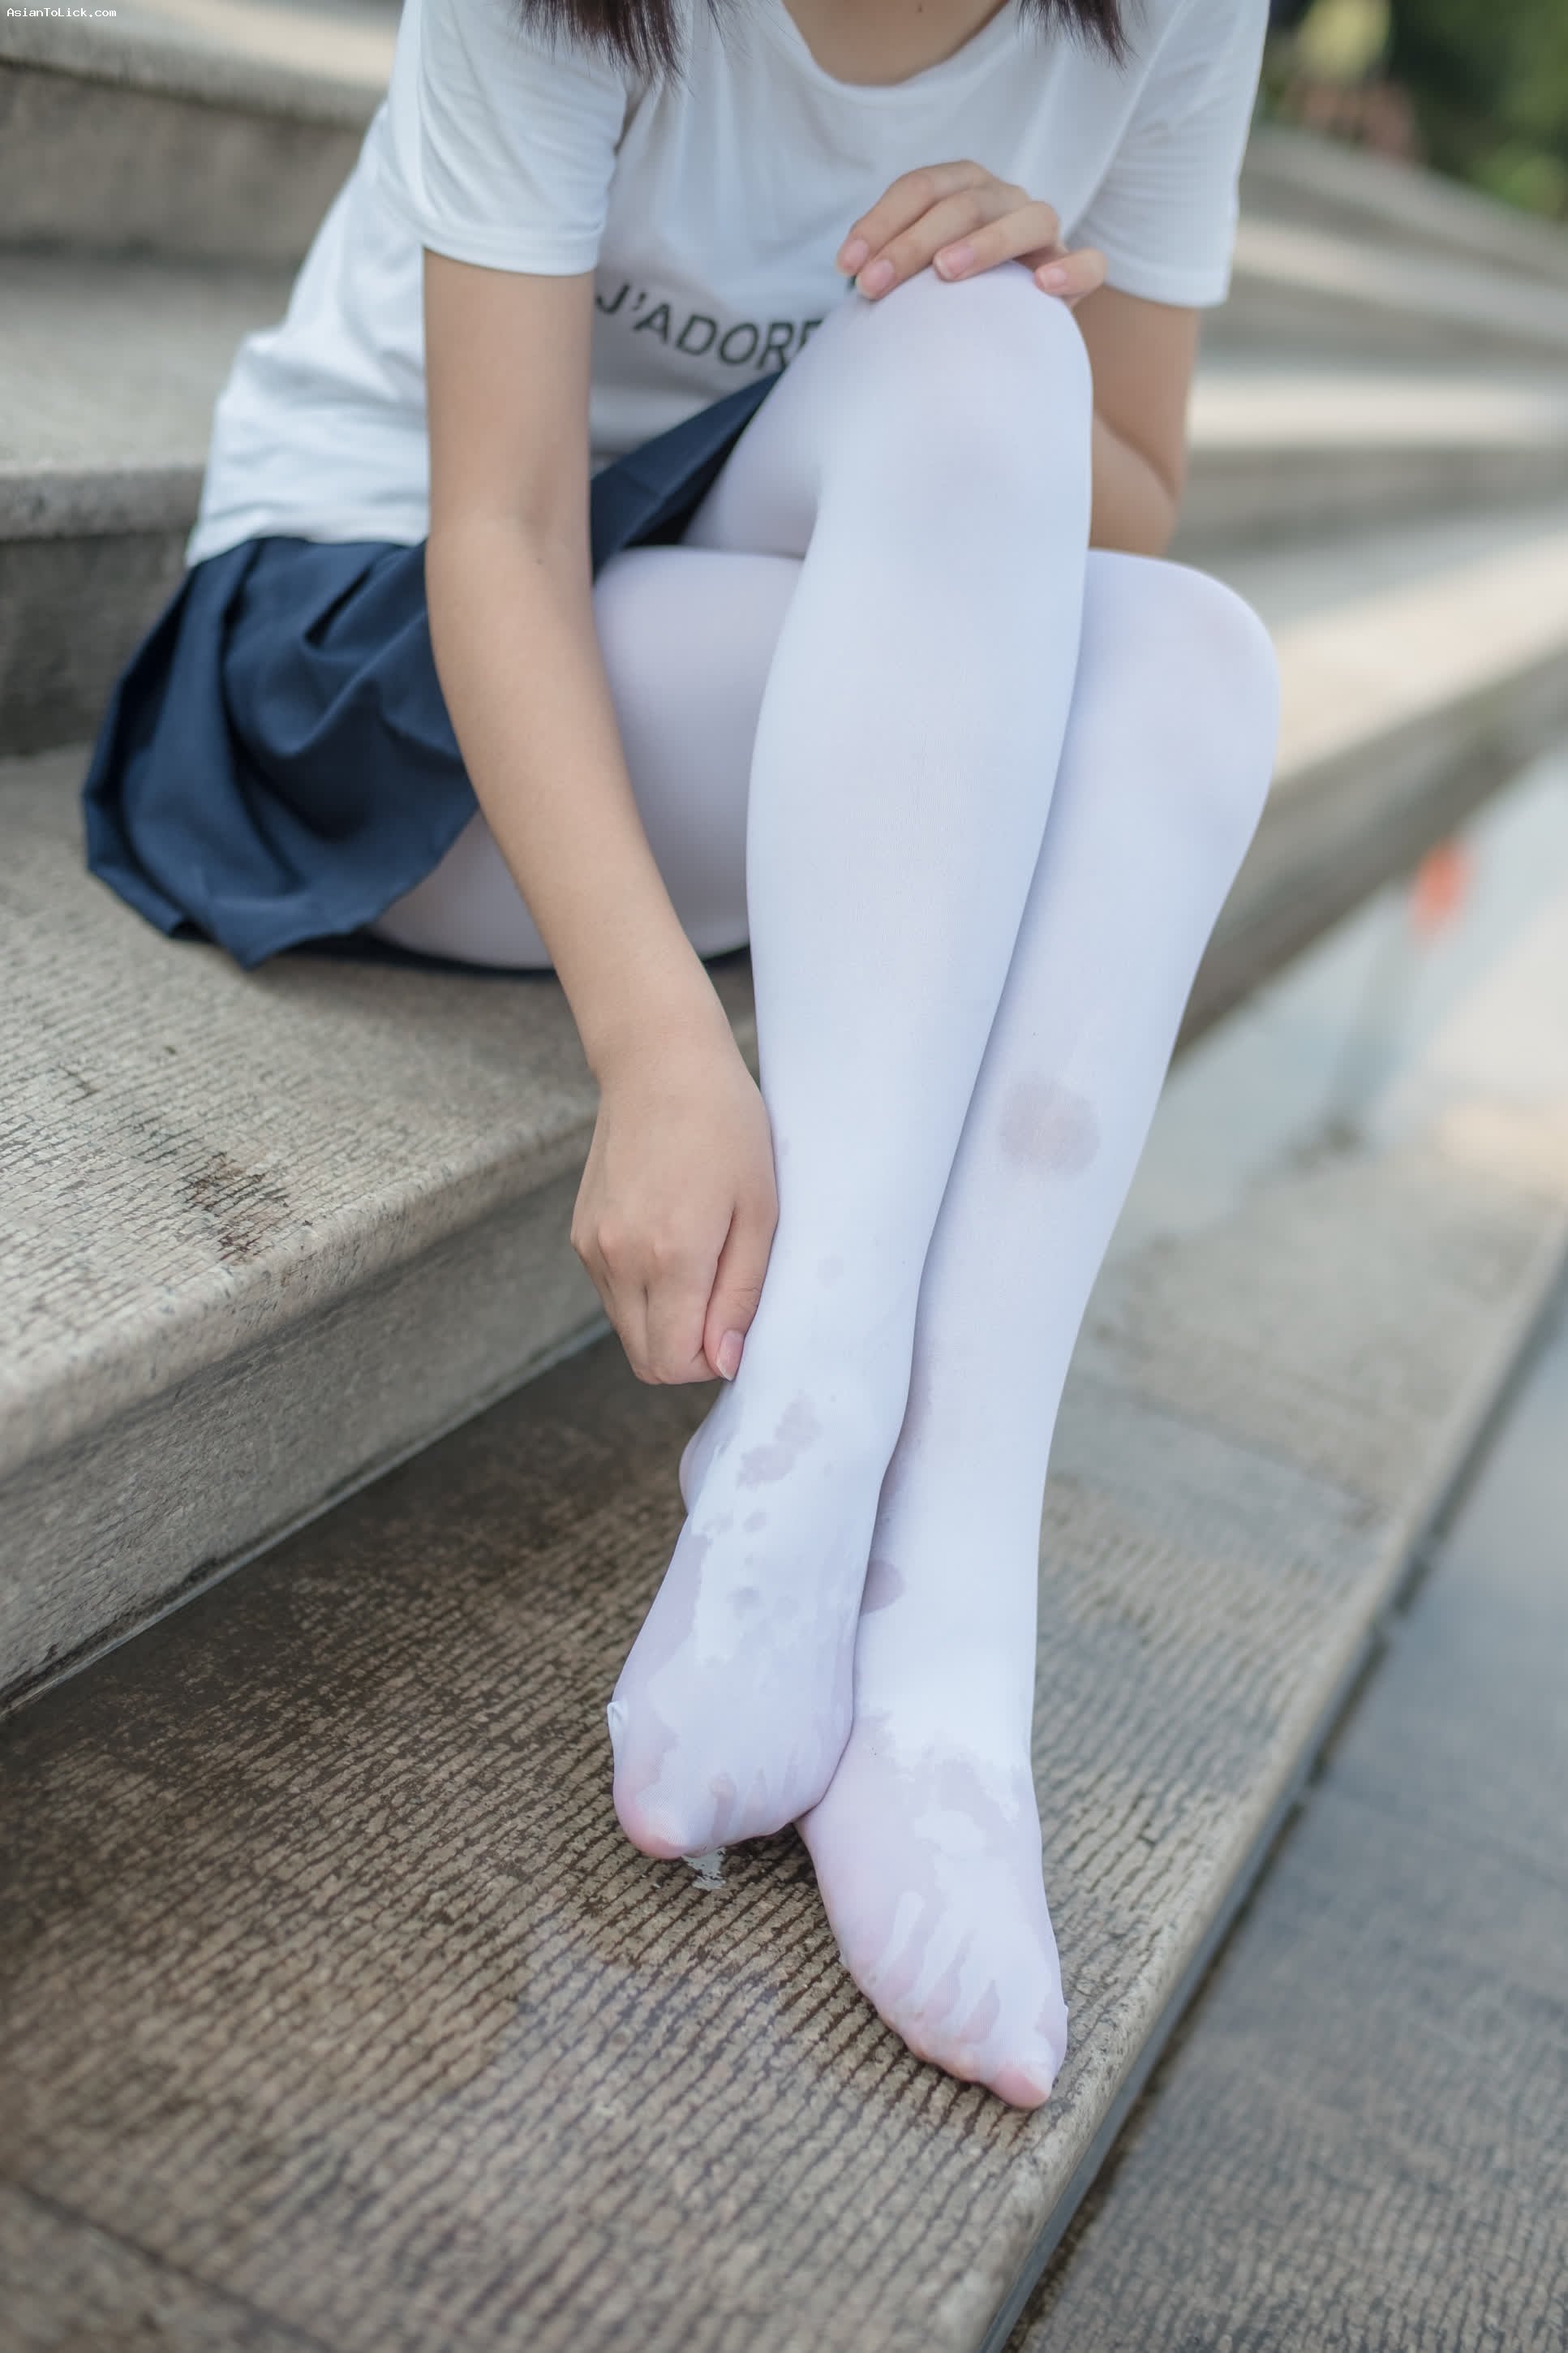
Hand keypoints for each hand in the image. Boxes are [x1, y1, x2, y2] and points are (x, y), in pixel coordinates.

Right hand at [571, 1021, 778, 1385]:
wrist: (660, 1064)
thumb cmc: (726, 1128)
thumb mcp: (760, 1211)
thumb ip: (741, 1294)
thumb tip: (725, 1361)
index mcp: (670, 1255)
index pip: (676, 1363)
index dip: (712, 1361)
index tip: (737, 1323)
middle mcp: (619, 1259)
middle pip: (646, 1359)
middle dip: (688, 1351)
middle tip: (724, 1299)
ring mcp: (592, 1248)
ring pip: (628, 1330)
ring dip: (665, 1321)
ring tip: (701, 1259)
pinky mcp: (580, 1234)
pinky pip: (613, 1295)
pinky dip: (644, 1292)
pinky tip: (671, 1241)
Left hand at [836, 161, 1105, 306]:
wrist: (1000, 334)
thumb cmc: (944, 301)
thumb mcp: (912, 278)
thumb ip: (890, 267)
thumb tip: (852, 275)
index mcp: (963, 188)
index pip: (920, 189)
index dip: (880, 222)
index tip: (846, 266)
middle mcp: (1004, 200)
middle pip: (964, 203)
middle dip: (912, 243)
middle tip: (873, 285)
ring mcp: (1043, 232)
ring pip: (1027, 218)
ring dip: (985, 243)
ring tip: (946, 273)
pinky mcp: (1076, 271)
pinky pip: (1090, 264)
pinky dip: (1070, 270)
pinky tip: (1041, 286)